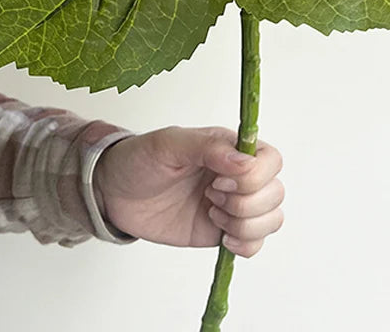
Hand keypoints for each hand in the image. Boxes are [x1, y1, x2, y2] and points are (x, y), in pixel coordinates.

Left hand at [92, 126, 283, 257]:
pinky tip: (222, 237)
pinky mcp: (224, 231)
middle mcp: (239, 176)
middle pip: (275, 192)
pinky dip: (246, 244)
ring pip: (271, 219)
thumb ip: (207, 148)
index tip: (219, 181)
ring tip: (211, 214)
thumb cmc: (140, 160)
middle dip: (246, 202)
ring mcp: (233, 205)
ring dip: (245, 224)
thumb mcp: (169, 144)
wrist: (114, 193)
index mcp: (231, 149)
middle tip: (209, 197)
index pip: (271, 160)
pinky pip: (256, 243)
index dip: (254, 176)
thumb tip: (244, 161)